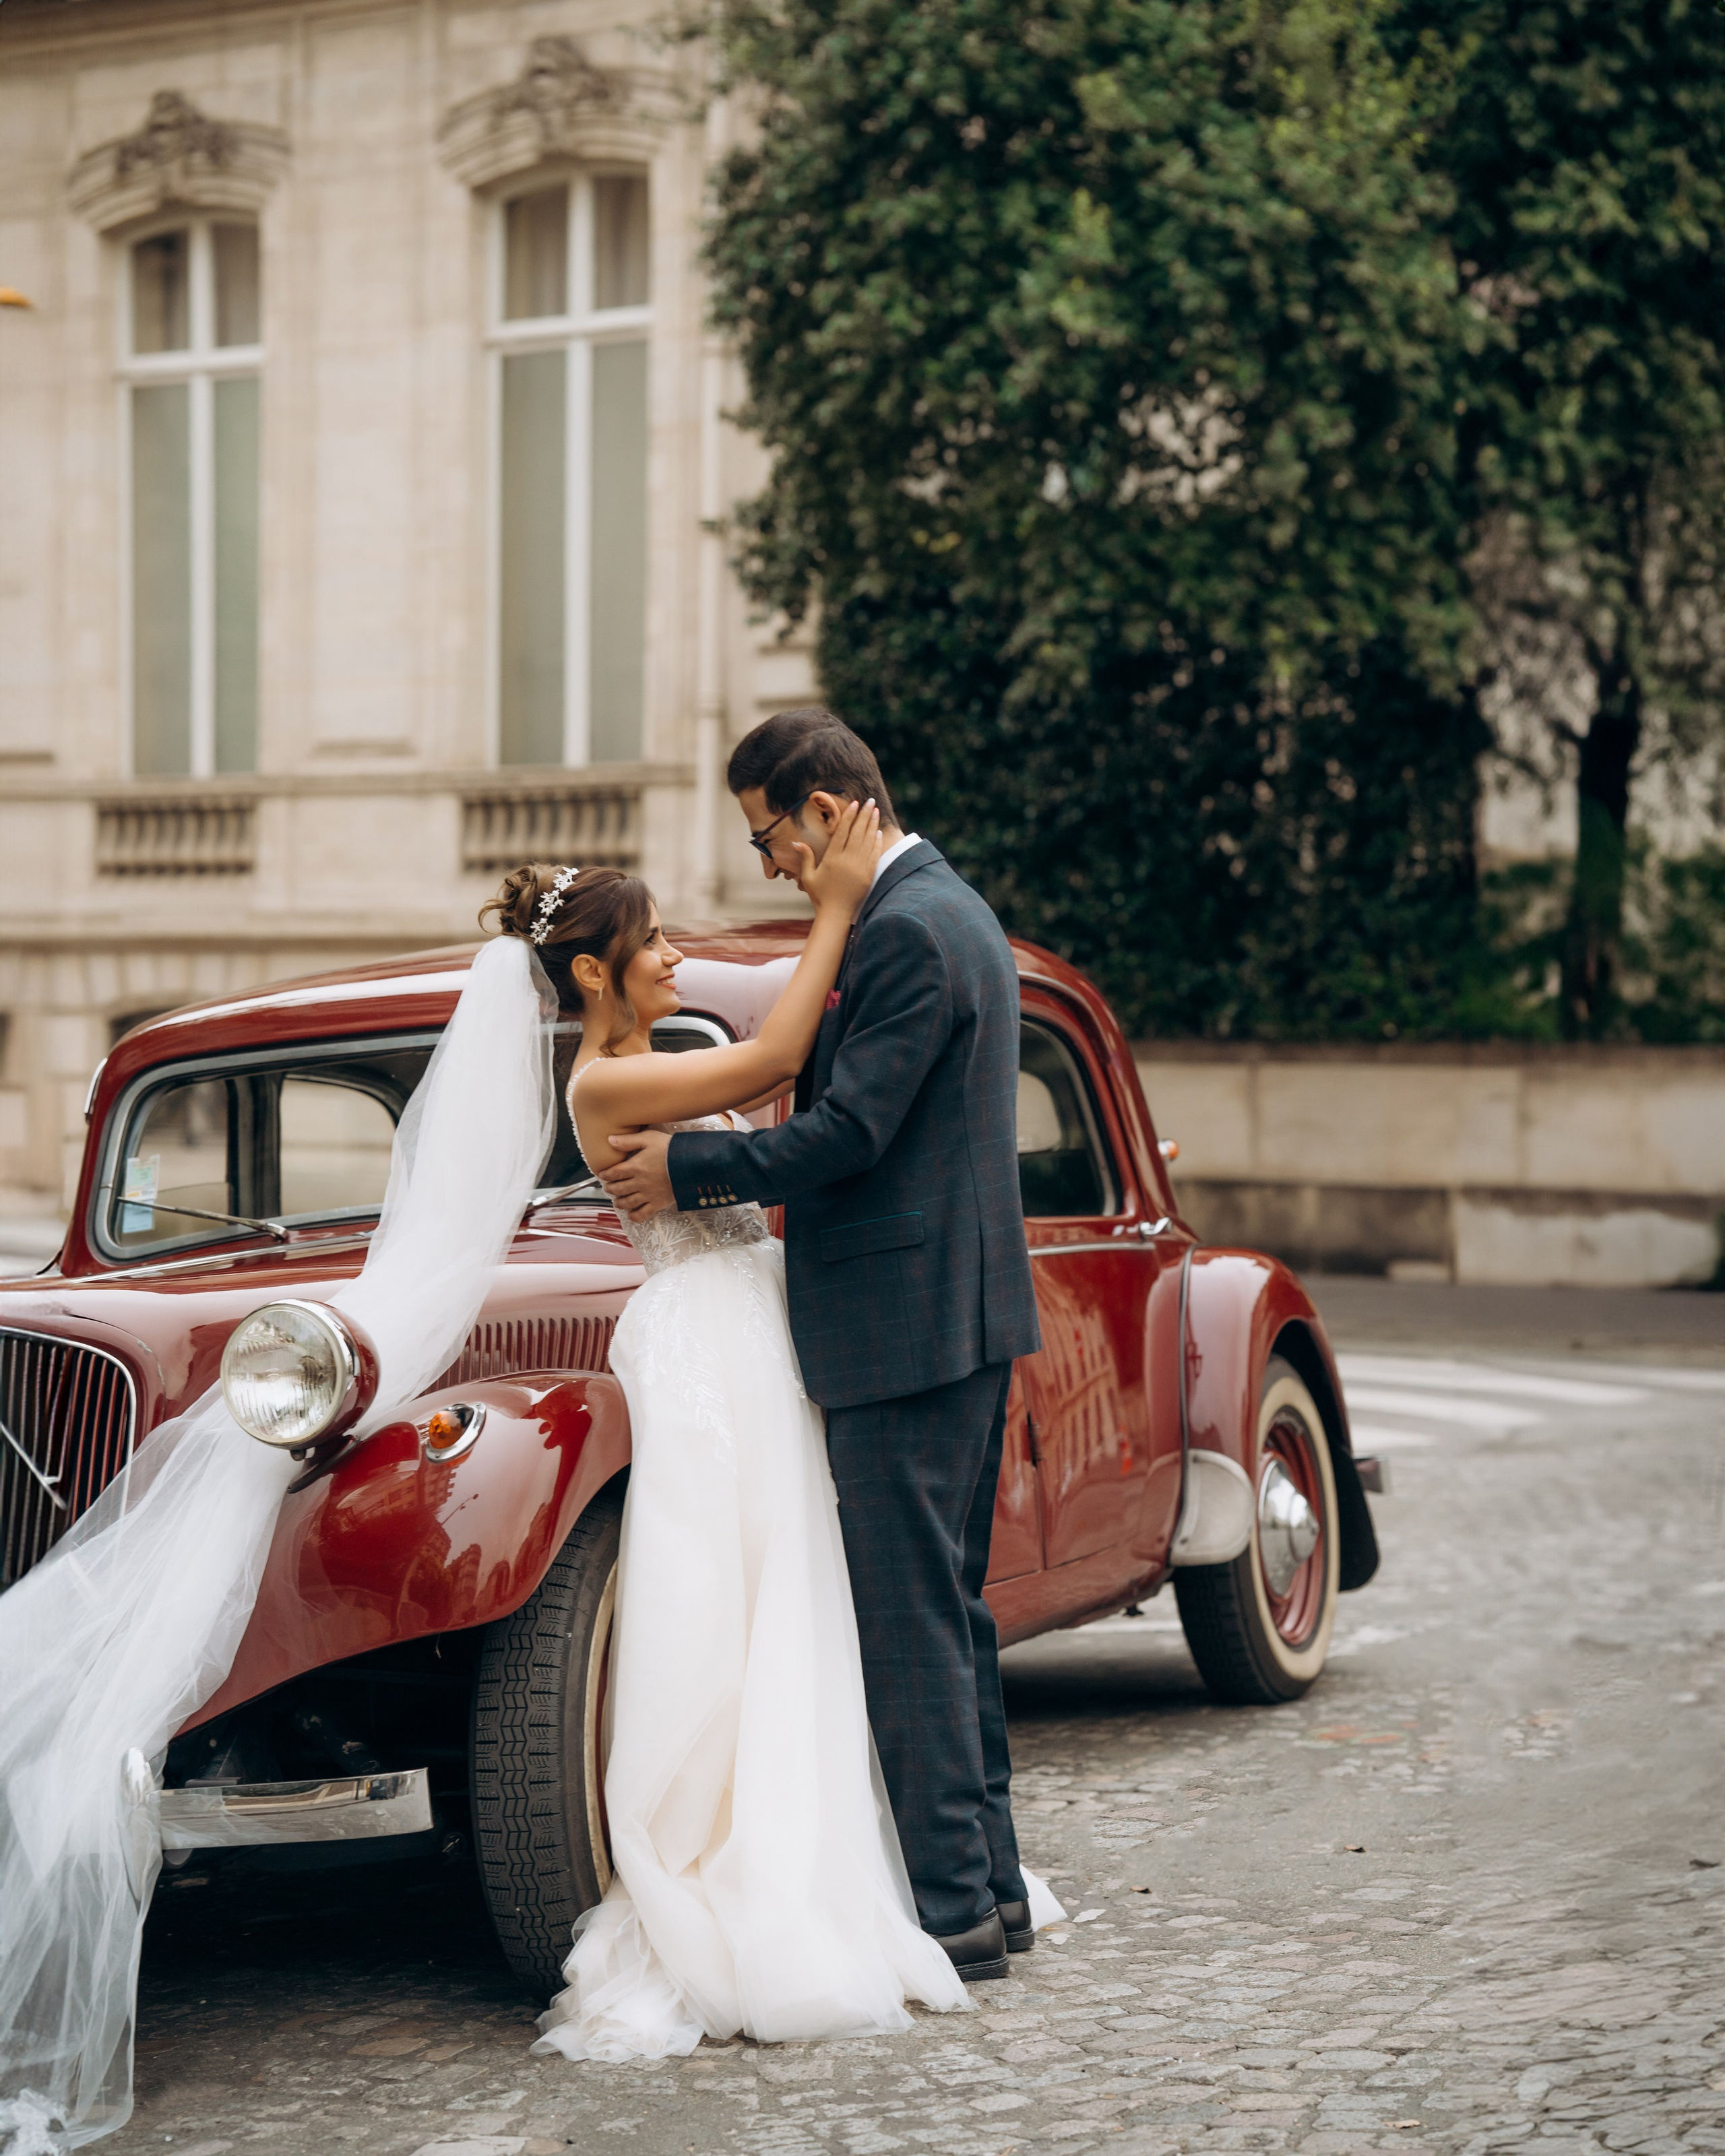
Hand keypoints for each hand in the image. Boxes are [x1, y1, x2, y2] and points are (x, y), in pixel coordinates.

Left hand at [598, 1129, 674, 1219]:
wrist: (693, 1164)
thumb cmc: (671, 1149)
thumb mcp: (649, 1138)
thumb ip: (629, 1140)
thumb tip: (610, 1140)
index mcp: (635, 1166)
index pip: (614, 1173)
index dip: (605, 1174)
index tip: (603, 1174)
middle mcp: (639, 1182)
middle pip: (617, 1189)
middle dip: (610, 1188)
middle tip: (608, 1187)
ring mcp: (648, 1194)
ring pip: (627, 1203)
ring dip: (619, 1202)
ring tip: (617, 1201)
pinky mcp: (658, 1203)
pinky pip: (642, 1214)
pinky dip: (634, 1216)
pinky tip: (631, 1213)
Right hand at [796, 798, 881, 919]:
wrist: (835, 915)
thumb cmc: (819, 896)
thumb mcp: (808, 876)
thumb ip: (805, 858)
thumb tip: (796, 842)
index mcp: (832, 859)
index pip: (842, 832)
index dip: (849, 816)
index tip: (854, 803)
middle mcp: (847, 861)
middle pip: (857, 832)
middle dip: (864, 815)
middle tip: (869, 801)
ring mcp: (859, 868)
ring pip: (868, 841)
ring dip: (872, 825)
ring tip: (875, 811)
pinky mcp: (868, 875)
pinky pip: (874, 855)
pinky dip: (877, 842)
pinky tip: (878, 832)